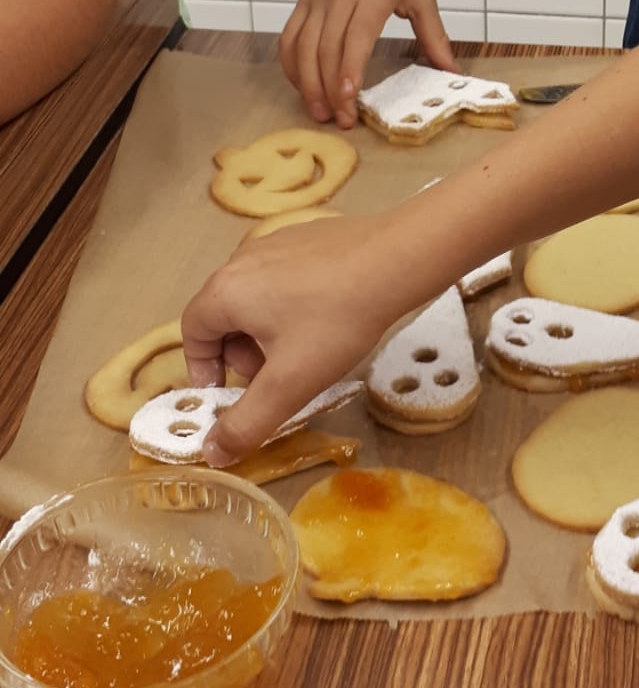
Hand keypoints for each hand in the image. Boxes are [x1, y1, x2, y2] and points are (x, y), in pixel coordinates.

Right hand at [181, 216, 425, 463]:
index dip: (204, 369)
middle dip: (241, 355)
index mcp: (225, 290)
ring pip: (254, 298)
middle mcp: (242, 259)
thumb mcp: (289, 384)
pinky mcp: (306, 236)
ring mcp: (275, 241)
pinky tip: (325, 319)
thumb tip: (211, 452)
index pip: (192, 333)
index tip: (230, 394)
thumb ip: (247, 423)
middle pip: (223, 316)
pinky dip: (289, 305)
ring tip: (303, 353)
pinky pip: (282, 278)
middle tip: (274, 378)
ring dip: (266, 332)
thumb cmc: (336, 321)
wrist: (396, 259)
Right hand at [280, 0, 456, 128]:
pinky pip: (288, 35)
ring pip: (301, 45)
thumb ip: (435, 38)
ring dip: (305, 82)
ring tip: (318, 111)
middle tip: (339, 120)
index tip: (348, 101)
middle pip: (324, 49)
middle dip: (328, 89)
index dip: (347, 72)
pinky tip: (301, 84)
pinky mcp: (304, 0)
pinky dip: (290, 63)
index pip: (354, 40)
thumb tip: (453, 74)